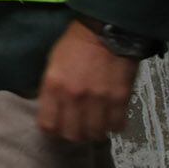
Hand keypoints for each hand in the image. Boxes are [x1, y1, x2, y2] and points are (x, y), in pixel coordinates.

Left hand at [37, 19, 139, 142]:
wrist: (105, 32)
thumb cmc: (74, 46)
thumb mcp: (52, 65)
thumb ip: (51, 90)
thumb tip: (52, 112)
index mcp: (54, 86)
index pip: (48, 125)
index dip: (52, 130)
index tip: (57, 127)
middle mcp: (75, 97)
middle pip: (72, 135)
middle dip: (73, 134)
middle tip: (77, 128)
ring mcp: (99, 100)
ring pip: (95, 134)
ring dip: (94, 132)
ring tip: (94, 124)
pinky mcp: (120, 99)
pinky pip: (116, 126)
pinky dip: (113, 125)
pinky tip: (110, 117)